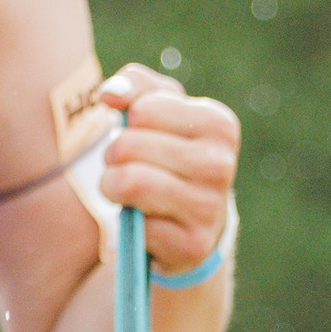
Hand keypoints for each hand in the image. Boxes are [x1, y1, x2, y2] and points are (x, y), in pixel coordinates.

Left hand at [96, 64, 240, 281]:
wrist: (195, 221)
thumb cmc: (169, 154)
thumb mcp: (160, 110)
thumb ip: (134, 86)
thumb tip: (109, 94)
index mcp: (219, 124)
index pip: (142, 110)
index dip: (127, 124)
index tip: (140, 137)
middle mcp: (221, 164)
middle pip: (128, 147)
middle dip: (112, 157)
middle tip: (123, 167)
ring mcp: (210, 207)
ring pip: (130, 184)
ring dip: (111, 187)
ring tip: (122, 190)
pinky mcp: (194, 245)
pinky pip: (137, 226)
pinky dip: (129, 224)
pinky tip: (144, 222)